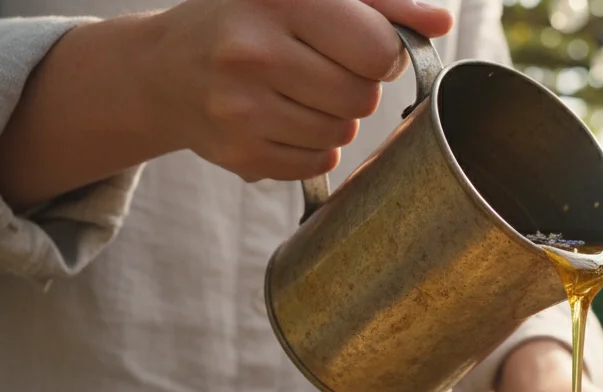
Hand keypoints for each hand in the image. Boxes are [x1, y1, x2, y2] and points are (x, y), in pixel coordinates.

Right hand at [147, 0, 452, 180]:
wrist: (163, 69)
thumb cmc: (248, 21)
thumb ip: (380, 2)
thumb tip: (439, 24)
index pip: (378, 49)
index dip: (383, 54)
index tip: (361, 48)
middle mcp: (254, 51)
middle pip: (363, 96)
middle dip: (356, 87)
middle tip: (321, 70)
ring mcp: (241, 107)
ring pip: (343, 133)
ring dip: (333, 118)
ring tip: (295, 93)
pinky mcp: (240, 153)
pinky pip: (317, 163)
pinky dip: (310, 147)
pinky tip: (280, 119)